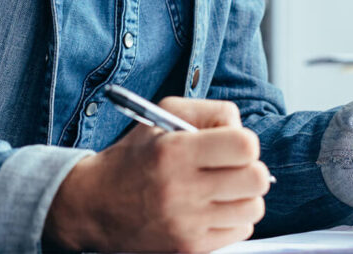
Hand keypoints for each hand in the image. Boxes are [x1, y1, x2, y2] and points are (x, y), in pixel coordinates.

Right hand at [44, 97, 271, 251]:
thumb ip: (209, 112)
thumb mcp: (162, 116)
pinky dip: (232, 218)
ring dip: (244, 195)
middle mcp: (183, 189)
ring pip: (254, 207)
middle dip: (250, 168)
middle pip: (257, 179)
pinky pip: (240, 231)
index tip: (230, 144)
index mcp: (176, 151)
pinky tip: (211, 208)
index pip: (245, 146)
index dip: (244, 141)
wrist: (95, 204)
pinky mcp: (190, 247)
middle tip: (231, 166)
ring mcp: (188, 223)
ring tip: (221, 188)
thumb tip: (242, 130)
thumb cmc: (134, 156)